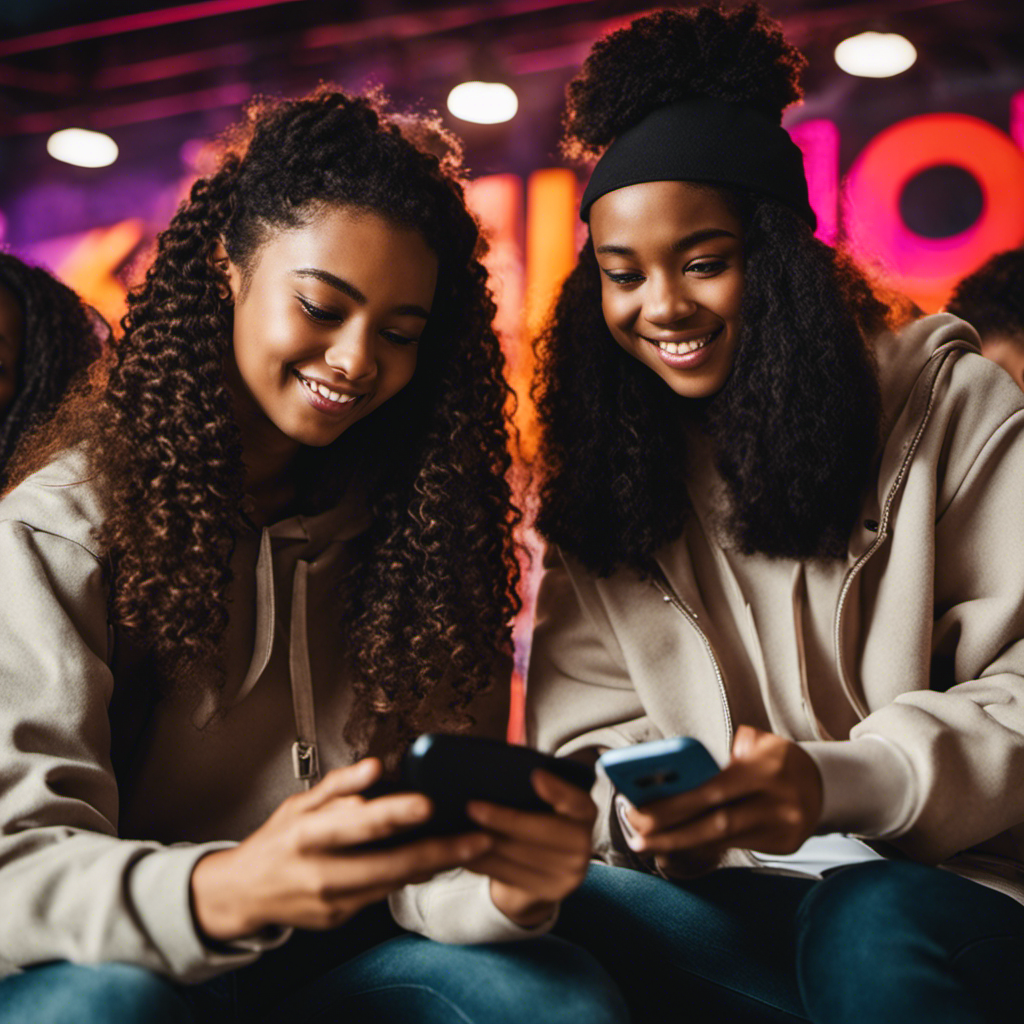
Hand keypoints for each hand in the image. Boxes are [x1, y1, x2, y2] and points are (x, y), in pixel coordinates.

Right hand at [191, 758, 492, 940]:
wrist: (243, 894)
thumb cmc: (276, 842)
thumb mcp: (299, 802)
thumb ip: (340, 785)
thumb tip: (375, 767)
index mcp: (309, 836)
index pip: (359, 824)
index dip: (396, 814)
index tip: (429, 803)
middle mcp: (322, 873)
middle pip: (391, 865)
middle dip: (440, 852)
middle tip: (478, 837)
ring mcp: (334, 902)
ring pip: (395, 883)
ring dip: (435, 865)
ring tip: (469, 844)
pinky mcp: (342, 918)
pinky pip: (385, 894)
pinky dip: (412, 877)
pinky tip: (435, 861)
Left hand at [464, 769, 595, 927]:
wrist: (543, 877)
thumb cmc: (536, 823)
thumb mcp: (542, 803)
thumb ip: (529, 786)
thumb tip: (500, 767)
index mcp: (584, 814)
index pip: (577, 801)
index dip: (558, 789)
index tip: (535, 775)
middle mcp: (583, 845)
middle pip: (542, 831)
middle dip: (504, 819)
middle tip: (471, 807)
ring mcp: (568, 875)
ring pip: (519, 856)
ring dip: (484, 842)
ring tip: (458, 830)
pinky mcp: (547, 894)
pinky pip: (507, 875)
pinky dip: (481, 862)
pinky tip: (461, 851)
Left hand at [623, 726, 822, 876]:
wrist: (823, 783)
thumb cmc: (776, 759)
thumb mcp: (758, 741)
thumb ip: (724, 751)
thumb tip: (681, 768)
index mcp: (766, 768)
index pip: (714, 790)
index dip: (676, 802)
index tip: (642, 806)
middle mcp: (776, 801)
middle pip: (716, 822)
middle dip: (671, 829)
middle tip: (636, 833)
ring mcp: (782, 827)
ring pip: (722, 840)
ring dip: (679, 843)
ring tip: (645, 843)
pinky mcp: (783, 845)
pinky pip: (734, 847)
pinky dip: (701, 847)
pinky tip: (673, 847)